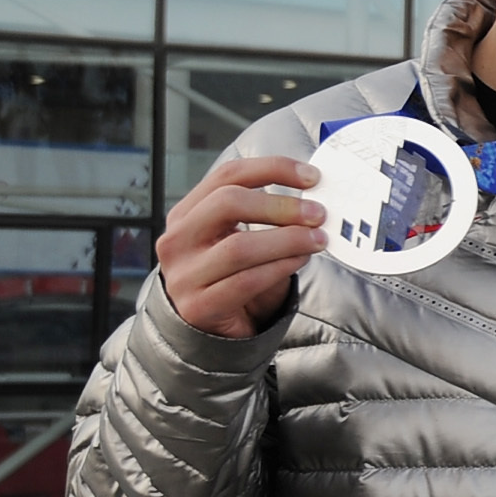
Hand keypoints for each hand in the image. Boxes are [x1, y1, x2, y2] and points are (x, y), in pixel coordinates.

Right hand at [157, 155, 324, 338]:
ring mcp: (183, 274)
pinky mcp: (199, 306)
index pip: (228, 176)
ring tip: (316, 240)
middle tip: (317, 213)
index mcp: (187, 213)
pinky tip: (300, 260)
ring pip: (239, 247)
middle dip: (280, 205)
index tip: (312, 177)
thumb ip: (264, 214)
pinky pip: (247, 282)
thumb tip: (314, 199)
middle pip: (227, 203)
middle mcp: (178, 239)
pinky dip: (281, 268)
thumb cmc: (229, 274)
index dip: (273, 169)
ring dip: (287, 240)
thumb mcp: (237, 236)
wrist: (208, 327)